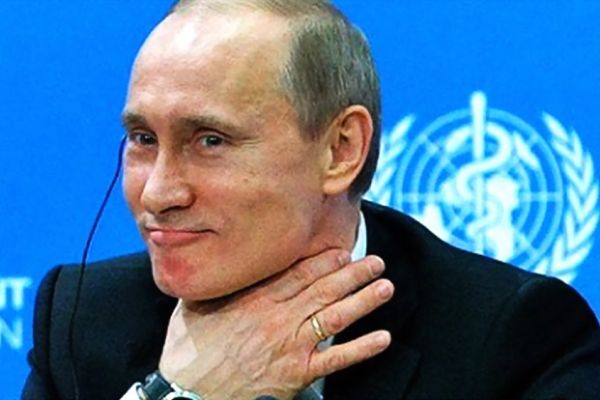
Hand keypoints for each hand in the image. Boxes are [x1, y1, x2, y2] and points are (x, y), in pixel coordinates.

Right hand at [159, 250, 394, 399]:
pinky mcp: (296, 374)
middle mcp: (278, 317)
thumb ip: (216, 283)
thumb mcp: (196, 305)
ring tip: (385, 287)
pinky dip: (360, 349)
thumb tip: (221, 261)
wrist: (188, 392)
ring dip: (363, 301)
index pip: (298, 274)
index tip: (344, 251)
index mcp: (255, 299)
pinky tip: (382, 338)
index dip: (325, 262)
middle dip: (353, 274)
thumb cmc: (189, 350)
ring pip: (334, 317)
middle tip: (376, 262)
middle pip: (323, 290)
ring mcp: (289, 345)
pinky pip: (335, 360)